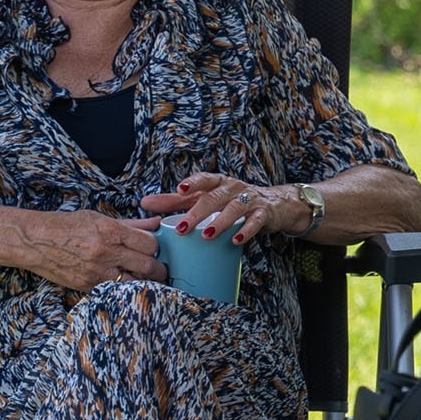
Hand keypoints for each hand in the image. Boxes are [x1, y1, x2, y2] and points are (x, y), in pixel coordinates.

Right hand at [4, 209, 166, 292]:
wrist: (33, 241)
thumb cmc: (65, 226)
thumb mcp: (98, 218)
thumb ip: (130, 224)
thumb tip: (156, 223)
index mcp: (110, 231)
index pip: (149, 244)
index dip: (155, 247)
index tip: (154, 249)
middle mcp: (105, 252)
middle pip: (148, 266)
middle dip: (158, 269)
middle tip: (160, 269)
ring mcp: (96, 272)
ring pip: (135, 283)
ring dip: (144, 282)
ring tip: (145, 278)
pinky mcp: (87, 286)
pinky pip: (115, 291)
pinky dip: (123, 288)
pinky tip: (125, 284)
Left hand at [143, 171, 303, 246]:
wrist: (275, 204)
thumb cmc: (232, 201)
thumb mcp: (205, 198)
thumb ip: (175, 201)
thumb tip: (145, 203)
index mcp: (218, 182)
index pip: (205, 179)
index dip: (193, 183)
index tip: (179, 189)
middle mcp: (234, 187)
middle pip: (215, 197)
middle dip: (199, 212)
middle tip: (183, 227)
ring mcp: (250, 199)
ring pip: (235, 207)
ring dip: (221, 221)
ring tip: (207, 235)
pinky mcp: (264, 214)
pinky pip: (255, 221)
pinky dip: (245, 231)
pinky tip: (235, 240)